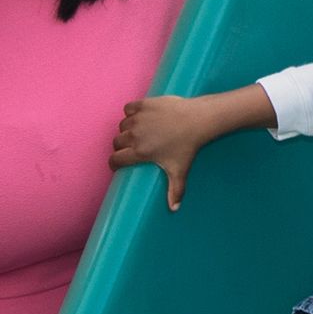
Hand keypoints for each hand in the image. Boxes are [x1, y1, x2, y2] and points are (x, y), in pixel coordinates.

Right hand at [110, 95, 221, 209]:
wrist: (198, 120)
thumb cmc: (188, 146)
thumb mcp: (180, 170)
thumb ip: (175, 191)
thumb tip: (174, 209)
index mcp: (139, 152)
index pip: (115, 159)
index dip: (115, 163)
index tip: (118, 164)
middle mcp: (135, 135)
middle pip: (117, 142)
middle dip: (120, 147)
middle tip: (130, 148)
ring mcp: (138, 118)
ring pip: (122, 125)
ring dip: (126, 129)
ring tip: (136, 133)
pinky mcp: (143, 104)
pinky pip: (128, 108)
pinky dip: (130, 112)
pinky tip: (139, 117)